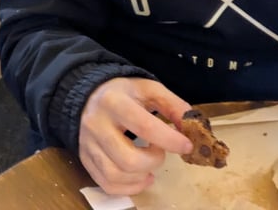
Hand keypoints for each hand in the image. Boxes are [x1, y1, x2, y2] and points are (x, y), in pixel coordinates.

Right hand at [78, 77, 192, 195]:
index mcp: (114, 102)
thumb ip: (173, 105)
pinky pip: (106, 184)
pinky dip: (129, 188)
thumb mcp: (149, 89)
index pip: (144, 127)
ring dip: (141, 176)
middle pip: (128, 159)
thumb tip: (193, 128)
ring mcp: (88, 144)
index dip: (169, 140)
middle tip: (160, 152)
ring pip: (116, 175)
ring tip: (150, 165)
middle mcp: (96, 124)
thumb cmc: (124, 93)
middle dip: (154, 161)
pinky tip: (140, 177)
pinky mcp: (85, 159)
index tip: (187, 146)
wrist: (89, 95)